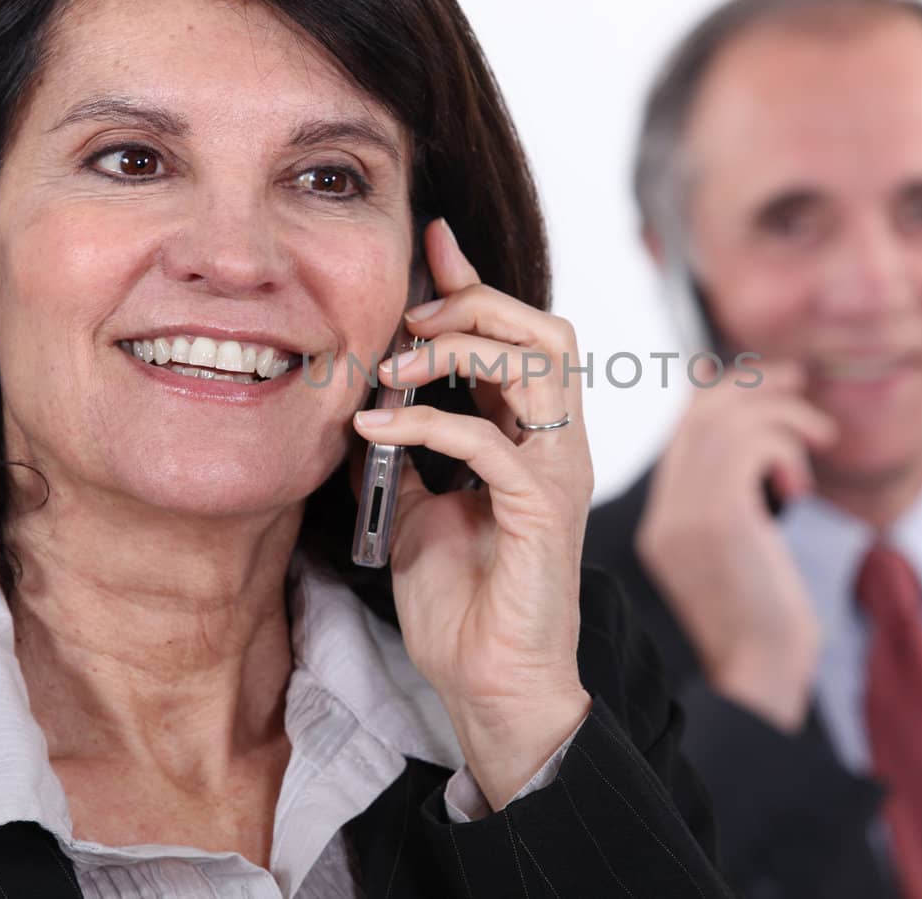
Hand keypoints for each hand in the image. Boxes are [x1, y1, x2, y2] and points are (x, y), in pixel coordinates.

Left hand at [351, 217, 593, 810]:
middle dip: (475, 304)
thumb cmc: (463, 601)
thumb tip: (363, 403)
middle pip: (545, 330)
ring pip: (538, 363)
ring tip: (392, 367)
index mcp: (530, 437)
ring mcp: (558, 473)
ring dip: (457, 349)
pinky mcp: (544, 510)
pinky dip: (427, 422)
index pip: (515, 335)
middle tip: (408, 319)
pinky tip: (376, 430)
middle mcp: (557, 444)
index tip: (431, 239)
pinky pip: (491, 439)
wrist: (491, 682)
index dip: (474, 282)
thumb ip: (406, 452)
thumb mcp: (417, 507)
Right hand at [636, 362, 835, 730]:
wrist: (760, 681)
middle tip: (799, 385)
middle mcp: (665, 515)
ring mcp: (686, 515)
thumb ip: (740, 504)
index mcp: (665, 524)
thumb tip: (764, 449)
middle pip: (700, 413)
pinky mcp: (720, 518)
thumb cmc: (767, 627)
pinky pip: (750, 443)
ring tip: (817, 441)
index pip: (684, 430)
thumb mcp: (746, 557)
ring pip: (727, 420)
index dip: (725, 393)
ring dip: (782, 417)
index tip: (773, 385)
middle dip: (756, 387)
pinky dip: (786, 446)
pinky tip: (800, 487)